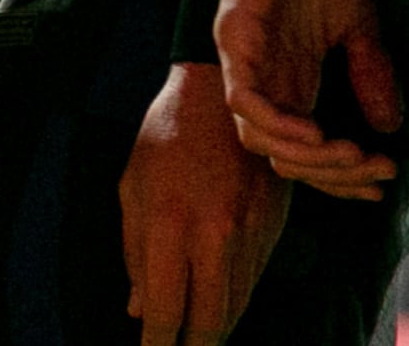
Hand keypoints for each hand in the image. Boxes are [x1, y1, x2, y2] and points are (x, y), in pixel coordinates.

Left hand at [119, 62, 290, 345]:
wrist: (224, 87)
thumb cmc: (168, 134)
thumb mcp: (134, 186)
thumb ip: (135, 252)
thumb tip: (139, 310)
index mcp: (171, 222)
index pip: (166, 310)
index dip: (157, 345)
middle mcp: (216, 234)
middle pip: (212, 322)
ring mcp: (251, 231)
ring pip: (237, 305)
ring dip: (216, 329)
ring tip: (195, 338)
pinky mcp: (274, 225)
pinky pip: (254, 279)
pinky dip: (235, 299)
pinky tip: (219, 304)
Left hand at [211, 0, 400, 199]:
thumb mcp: (358, 22)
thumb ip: (369, 72)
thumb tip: (388, 125)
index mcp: (289, 78)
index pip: (305, 151)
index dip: (342, 176)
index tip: (385, 180)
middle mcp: (262, 77)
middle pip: (282, 158)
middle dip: (333, 176)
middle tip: (378, 170)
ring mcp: (244, 58)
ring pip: (259, 140)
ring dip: (308, 159)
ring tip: (352, 155)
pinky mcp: (235, 33)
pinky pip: (242, 99)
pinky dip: (276, 125)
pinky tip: (317, 132)